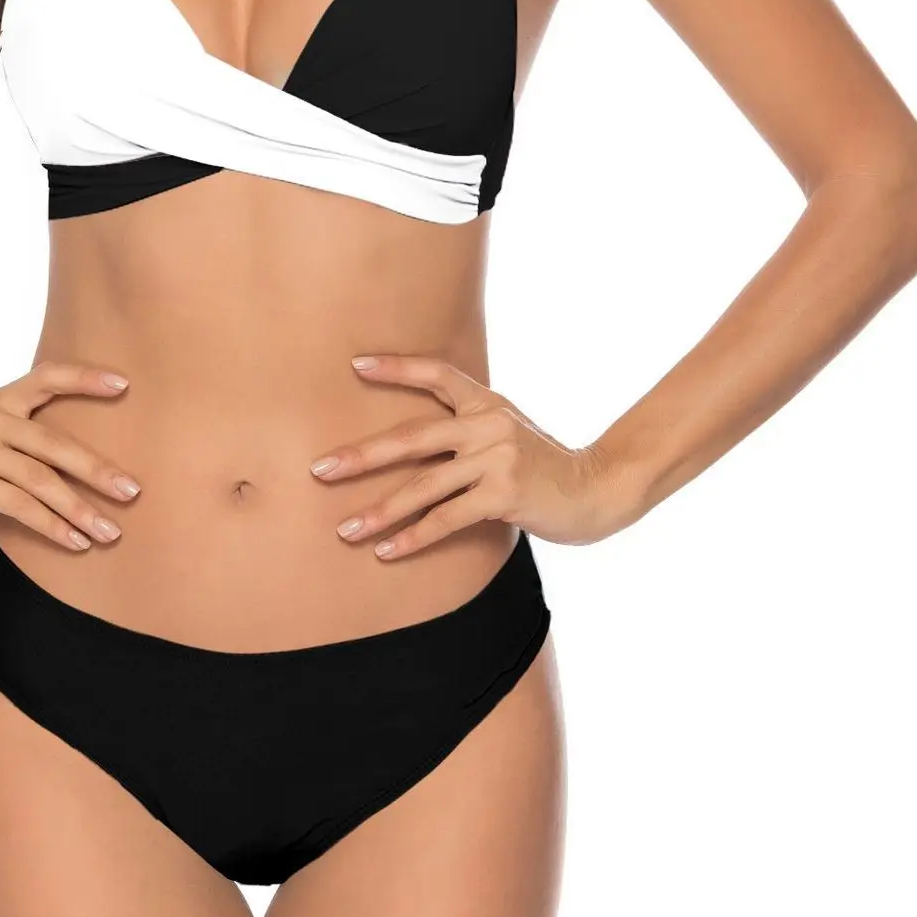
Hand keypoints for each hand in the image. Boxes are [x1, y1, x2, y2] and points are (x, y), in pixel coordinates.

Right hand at [0, 360, 142, 546]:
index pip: (44, 377)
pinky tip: (74, 542)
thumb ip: (27, 448)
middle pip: (52, 442)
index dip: (84, 378)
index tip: (125, 384)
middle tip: (133, 492)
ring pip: (39, 479)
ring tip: (109, 532)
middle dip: (97, 470)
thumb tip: (98, 472)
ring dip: (79, 509)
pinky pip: (18, 505)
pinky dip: (51, 525)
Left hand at [310, 354, 640, 554]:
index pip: (437, 373)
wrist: (597, 490)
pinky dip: (413, 537)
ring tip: (345, 529)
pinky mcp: (504, 494)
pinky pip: (447, 518)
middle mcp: (488, 423)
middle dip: (361, 455)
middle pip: (412, 435)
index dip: (396, 368)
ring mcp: (497, 458)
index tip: (355, 366)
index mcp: (486, 402)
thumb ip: (469, 429)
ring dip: (380, 511)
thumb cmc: (544, 465)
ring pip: (424, 486)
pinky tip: (386, 551)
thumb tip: (415, 440)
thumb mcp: (508, 431)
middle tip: (319, 469)